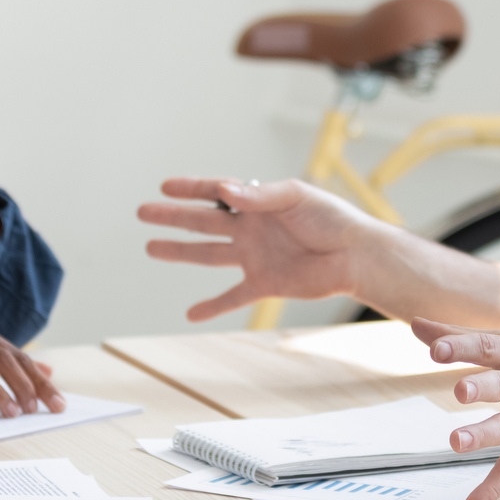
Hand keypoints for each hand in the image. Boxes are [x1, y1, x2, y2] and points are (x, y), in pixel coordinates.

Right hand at [137, 177, 375, 320]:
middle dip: (173, 217)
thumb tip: (225, 191)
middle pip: (203, 222)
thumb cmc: (333, 219)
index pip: (216, 193)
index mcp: (258, 203)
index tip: (165, 186)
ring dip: (179, 252)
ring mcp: (255, 256)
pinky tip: (191, 313)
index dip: (190, 189)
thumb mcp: (296, 197)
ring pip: (208, 254)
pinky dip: (213, 306)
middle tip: (143, 212)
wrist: (356, 256)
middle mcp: (251, 229)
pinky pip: (233, 296)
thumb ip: (259, 197)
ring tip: (150, 248)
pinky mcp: (265, 283)